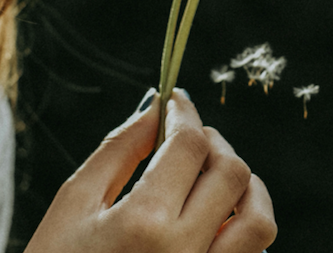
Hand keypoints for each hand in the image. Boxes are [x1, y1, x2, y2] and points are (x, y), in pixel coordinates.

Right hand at [25, 89, 276, 252]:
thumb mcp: (73, 205)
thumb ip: (119, 149)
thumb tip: (157, 107)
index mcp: (144, 224)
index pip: (190, 146)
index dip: (185, 114)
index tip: (176, 103)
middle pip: (232, 174)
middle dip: (214, 144)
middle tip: (189, 139)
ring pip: (259, 221)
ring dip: (245, 189)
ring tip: (213, 179)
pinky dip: (243, 230)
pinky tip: (212, 220)